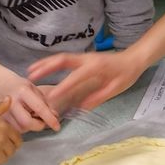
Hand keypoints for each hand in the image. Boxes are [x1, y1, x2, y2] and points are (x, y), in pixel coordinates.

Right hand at [0, 70, 60, 132]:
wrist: (0, 84)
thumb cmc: (20, 86)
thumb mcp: (35, 89)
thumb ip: (45, 103)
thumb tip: (55, 116)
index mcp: (23, 91)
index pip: (39, 108)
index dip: (50, 119)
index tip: (57, 127)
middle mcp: (12, 102)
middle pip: (27, 123)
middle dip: (38, 125)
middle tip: (41, 120)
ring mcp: (4, 111)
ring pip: (21, 128)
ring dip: (30, 126)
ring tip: (30, 116)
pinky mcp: (0, 119)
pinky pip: (14, 130)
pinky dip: (22, 127)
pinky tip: (22, 118)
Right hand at [28, 50, 142, 109]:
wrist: (134, 58)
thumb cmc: (127, 74)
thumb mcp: (116, 88)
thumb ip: (98, 97)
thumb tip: (81, 108)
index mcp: (95, 67)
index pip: (75, 77)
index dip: (62, 87)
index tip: (51, 97)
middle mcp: (87, 59)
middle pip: (62, 60)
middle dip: (46, 68)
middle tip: (31, 77)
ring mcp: (84, 56)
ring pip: (61, 57)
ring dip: (46, 63)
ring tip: (31, 71)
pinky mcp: (83, 58)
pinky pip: (64, 59)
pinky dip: (52, 62)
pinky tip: (44, 68)